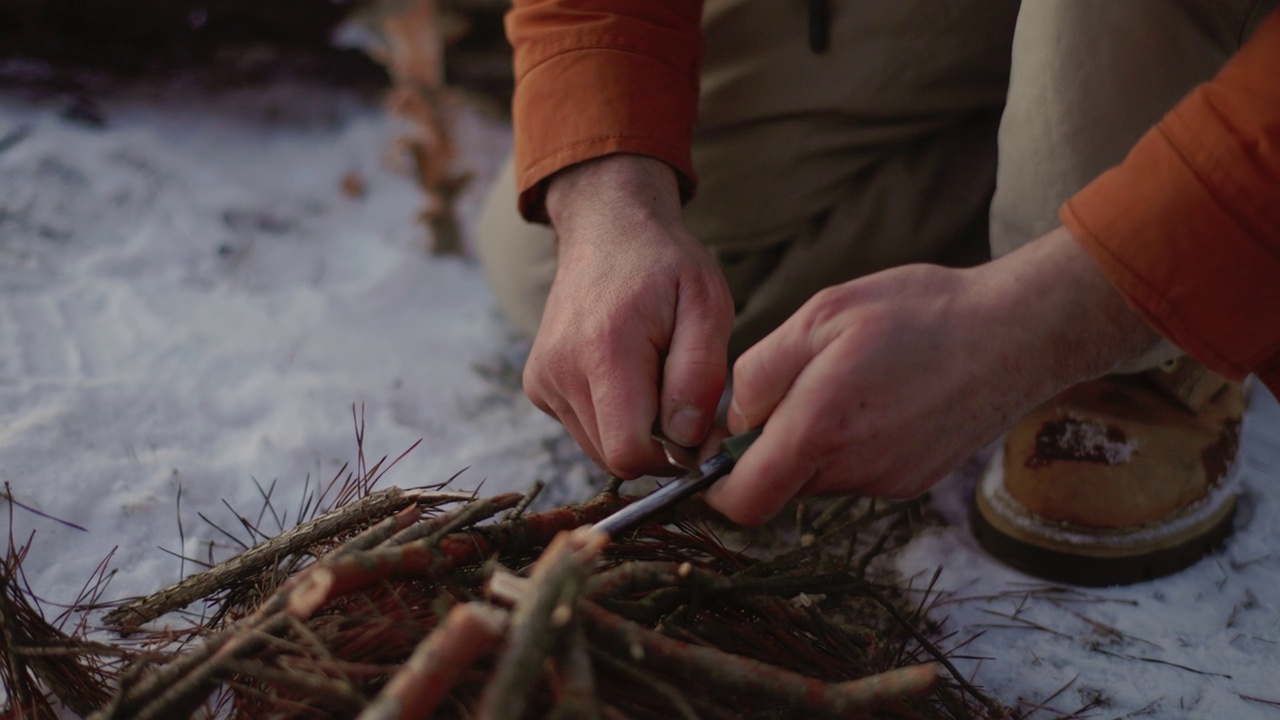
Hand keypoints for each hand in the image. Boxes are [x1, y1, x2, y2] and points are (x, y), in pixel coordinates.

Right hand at [523, 155, 733, 476]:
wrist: (607, 228)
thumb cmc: (665, 265)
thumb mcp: (707, 304)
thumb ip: (700, 374)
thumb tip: (684, 438)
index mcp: (605, 351)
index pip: (628, 452)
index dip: (671, 459)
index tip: (699, 432)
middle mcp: (561, 370)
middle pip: (615, 457)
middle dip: (656, 445)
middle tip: (683, 400)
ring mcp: (543, 379)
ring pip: (598, 448)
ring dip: (634, 430)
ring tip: (653, 378)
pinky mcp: (537, 386)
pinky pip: (583, 429)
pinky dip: (612, 417)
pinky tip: (626, 375)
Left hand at [706, 226, 1160, 524]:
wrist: (1016, 333)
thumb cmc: (918, 312)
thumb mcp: (821, 315)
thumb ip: (761, 372)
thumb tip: (734, 418)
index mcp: (821, 428)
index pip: (743, 502)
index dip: (715, 487)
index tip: (714, 452)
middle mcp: (853, 470)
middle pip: (777, 487)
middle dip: (765, 450)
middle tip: (788, 390)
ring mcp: (886, 481)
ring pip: (815, 478)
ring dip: (808, 442)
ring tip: (840, 383)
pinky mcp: (911, 481)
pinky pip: (854, 473)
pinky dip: (847, 444)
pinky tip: (875, 397)